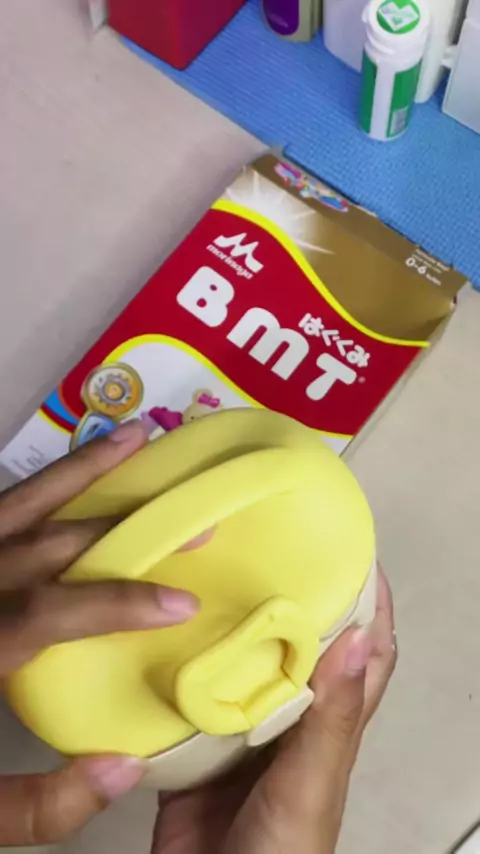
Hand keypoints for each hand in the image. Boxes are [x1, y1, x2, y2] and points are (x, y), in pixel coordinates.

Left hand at [0, 421, 198, 846]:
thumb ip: (38, 802)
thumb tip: (126, 769)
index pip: (49, 610)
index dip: (119, 601)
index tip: (184, 601)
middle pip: (45, 541)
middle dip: (124, 526)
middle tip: (193, 518)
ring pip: (19, 501)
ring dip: (80, 470)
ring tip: (135, 438)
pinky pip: (2, 509)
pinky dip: (39, 488)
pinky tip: (71, 477)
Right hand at [151, 568, 395, 853]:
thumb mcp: (313, 785)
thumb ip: (334, 718)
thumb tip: (362, 638)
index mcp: (330, 724)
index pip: (365, 652)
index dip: (369, 603)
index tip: (353, 551)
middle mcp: (291, 718)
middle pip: (298, 646)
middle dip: (290, 599)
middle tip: (266, 548)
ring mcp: (243, 730)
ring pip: (243, 663)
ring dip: (233, 626)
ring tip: (214, 577)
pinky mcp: (196, 746)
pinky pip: (190, 695)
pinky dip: (181, 666)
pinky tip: (165, 635)